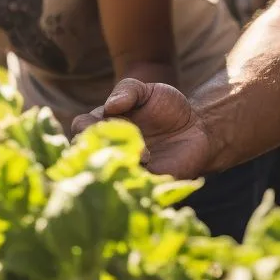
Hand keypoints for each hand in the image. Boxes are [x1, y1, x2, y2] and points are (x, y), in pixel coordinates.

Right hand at [72, 77, 211, 178]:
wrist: (198, 127)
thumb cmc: (167, 106)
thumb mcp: (147, 90)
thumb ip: (128, 90)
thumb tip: (109, 106)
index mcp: (104, 124)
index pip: (81, 127)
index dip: (87, 126)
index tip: (108, 119)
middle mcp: (109, 148)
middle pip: (88, 154)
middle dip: (103, 148)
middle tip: (122, 140)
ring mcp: (125, 167)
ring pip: (107, 174)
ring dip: (121, 165)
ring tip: (146, 156)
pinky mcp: (144, 183)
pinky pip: (131, 189)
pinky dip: (138, 181)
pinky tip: (154, 168)